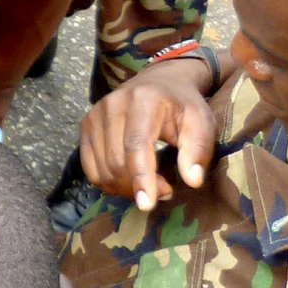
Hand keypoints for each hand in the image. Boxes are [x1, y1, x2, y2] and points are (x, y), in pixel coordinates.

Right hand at [78, 55, 219, 210]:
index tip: (147, 205)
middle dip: (139, 186)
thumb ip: (198, 149)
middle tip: (166, 189)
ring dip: (126, 188)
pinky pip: (91, 169)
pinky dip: (110, 183)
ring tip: (151, 184)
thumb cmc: (182, 106)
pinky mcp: (86, 125)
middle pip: (116, 161)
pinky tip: (130, 181)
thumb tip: (192, 180)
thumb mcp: (201, 122)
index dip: (140, 177)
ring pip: (102, 169)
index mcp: (143, 100)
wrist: (159, 82)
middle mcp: (112, 104)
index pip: (136, 145)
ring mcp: (94, 114)